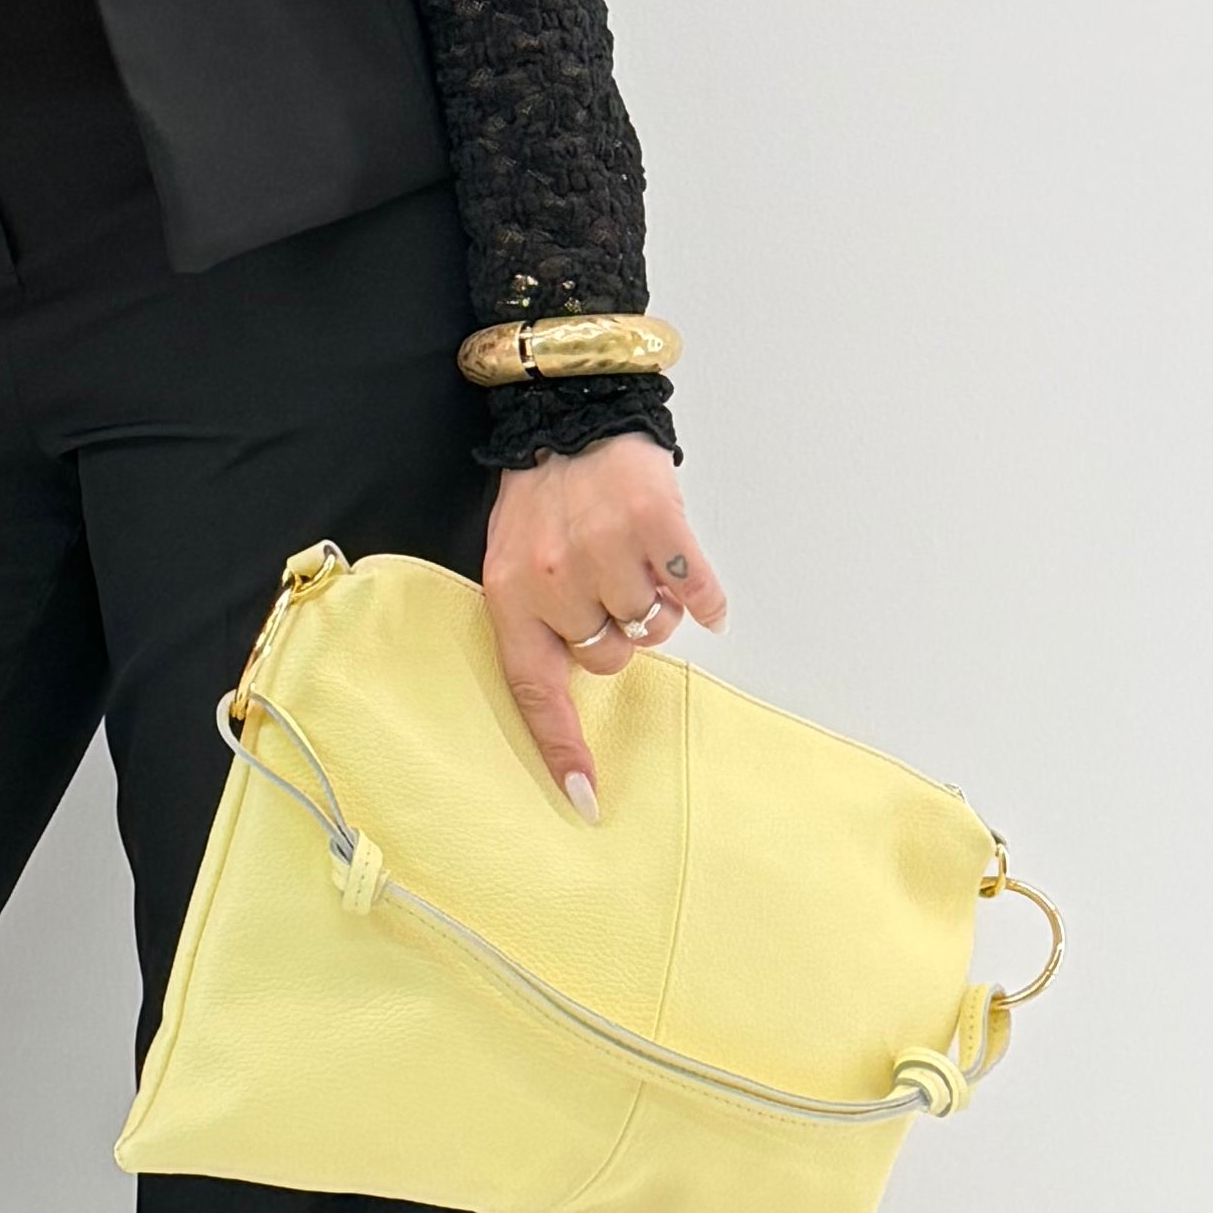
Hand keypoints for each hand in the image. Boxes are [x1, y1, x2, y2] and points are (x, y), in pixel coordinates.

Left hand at [483, 443, 724, 815]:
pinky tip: (690, 577)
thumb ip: (537, 618)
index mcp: (510, 595)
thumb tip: (590, 670)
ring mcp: (606, 552)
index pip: (534, 690)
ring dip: (653, 603)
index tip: (586, 800)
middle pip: (609, 656)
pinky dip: (702, 593)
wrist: (569, 413)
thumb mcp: (512, 558)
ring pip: (653, 626)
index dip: (561, 747)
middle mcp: (554, 579)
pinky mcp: (655, 525)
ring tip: (633, 560)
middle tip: (607, 583)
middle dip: (616, 632)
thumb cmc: (540, 496)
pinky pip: (695, 591)